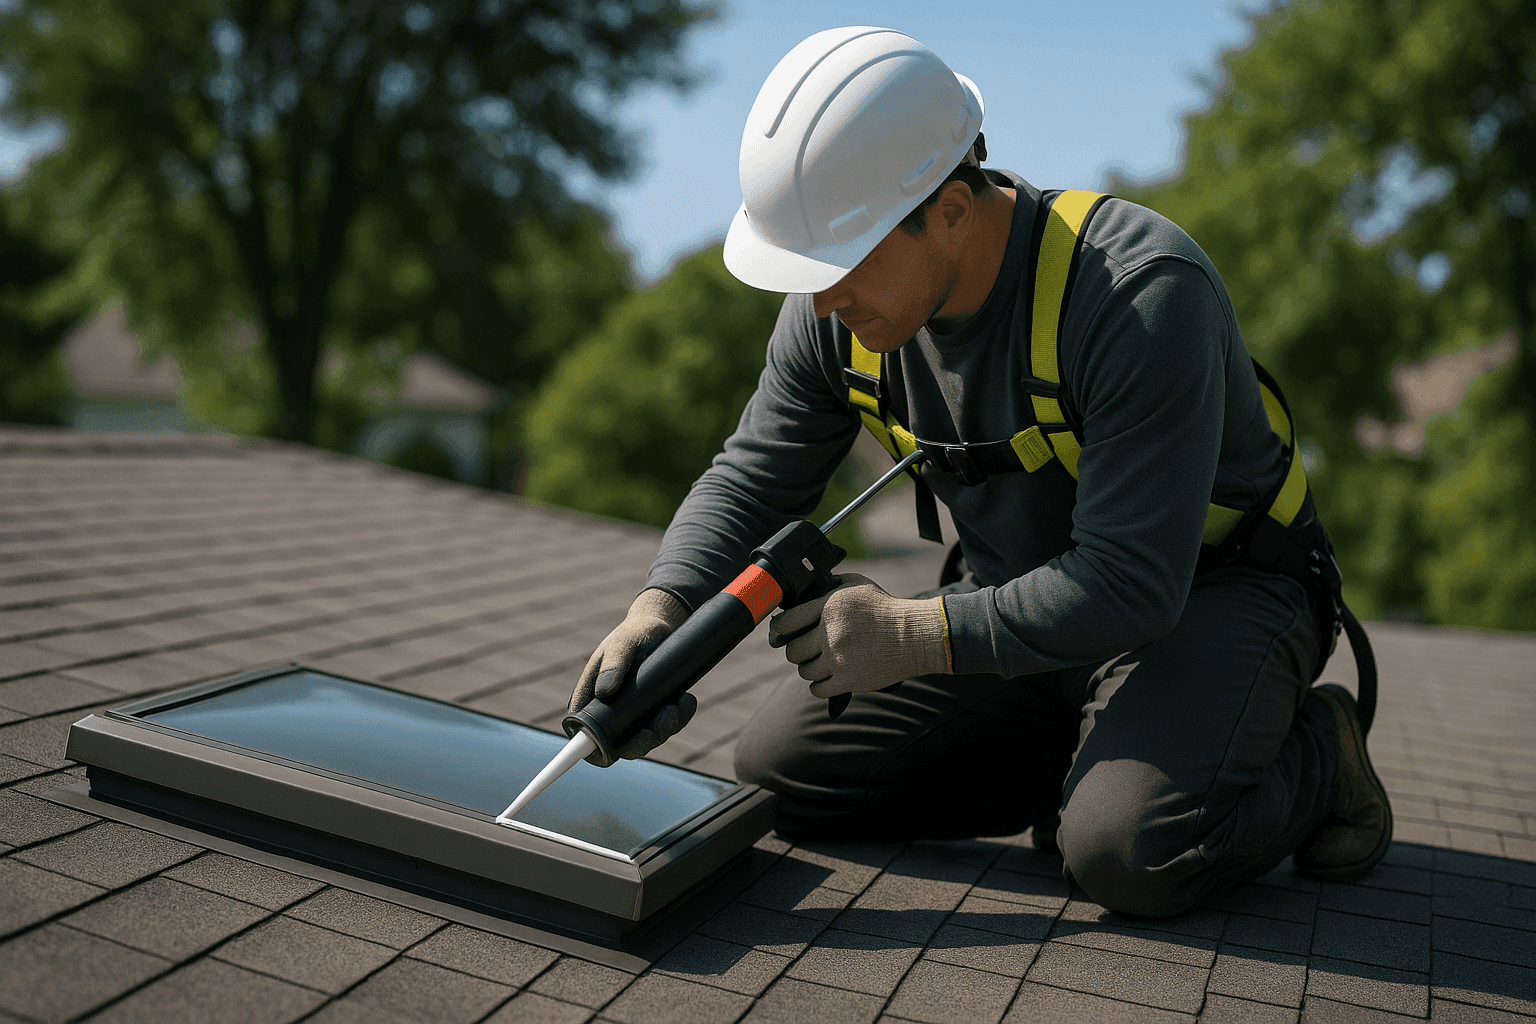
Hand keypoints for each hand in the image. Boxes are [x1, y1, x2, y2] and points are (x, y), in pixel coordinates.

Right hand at [569, 589, 694, 758]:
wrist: (656, 628)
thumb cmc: (631, 634)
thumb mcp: (621, 644)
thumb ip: (613, 664)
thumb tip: (604, 691)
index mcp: (590, 701)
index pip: (587, 735)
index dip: (597, 749)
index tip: (618, 748)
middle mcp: (610, 713)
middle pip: (623, 745)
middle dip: (646, 739)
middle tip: (665, 716)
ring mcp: (633, 715)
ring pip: (648, 738)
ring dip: (666, 727)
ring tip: (680, 702)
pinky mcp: (653, 712)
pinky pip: (665, 726)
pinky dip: (679, 717)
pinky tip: (686, 700)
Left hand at [768, 573, 949, 698]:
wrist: (915, 636)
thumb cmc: (885, 608)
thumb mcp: (856, 585)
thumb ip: (829, 586)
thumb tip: (806, 588)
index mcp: (829, 607)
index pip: (786, 622)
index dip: (779, 629)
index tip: (780, 632)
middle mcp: (830, 633)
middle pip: (793, 651)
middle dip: (797, 651)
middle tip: (806, 649)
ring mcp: (839, 659)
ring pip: (804, 671)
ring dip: (810, 668)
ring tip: (822, 662)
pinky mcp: (848, 680)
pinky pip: (817, 689)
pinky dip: (819, 686)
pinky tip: (827, 678)